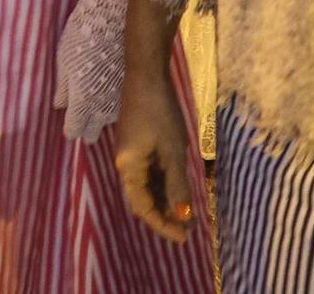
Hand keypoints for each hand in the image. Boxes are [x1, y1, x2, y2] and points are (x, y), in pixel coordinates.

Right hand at [112, 57, 194, 242]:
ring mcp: (129, 153)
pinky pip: (148, 172)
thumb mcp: (173, 150)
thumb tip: (182, 216)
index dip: (163, 225)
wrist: (146, 75)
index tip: (184, 238)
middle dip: (165, 215)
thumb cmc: (160, 111)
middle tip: (189, 227)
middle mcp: (124, 164)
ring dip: (165, 200)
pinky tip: (178, 186)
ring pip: (146, 186)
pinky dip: (163, 184)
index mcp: (128, 168)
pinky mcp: (135, 143)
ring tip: (188, 210)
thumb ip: (177, 185)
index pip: (144, 208)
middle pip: (142, 199)